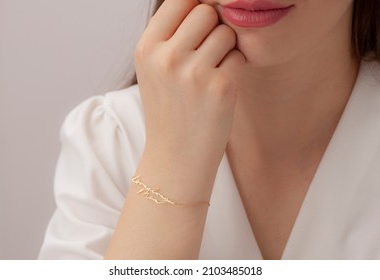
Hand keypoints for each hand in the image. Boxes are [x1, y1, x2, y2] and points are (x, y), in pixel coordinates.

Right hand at [134, 0, 245, 174]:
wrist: (175, 158)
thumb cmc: (169, 110)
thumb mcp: (155, 69)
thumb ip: (171, 34)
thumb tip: (204, 3)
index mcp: (146, 48)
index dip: (195, 9)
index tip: (199, 28)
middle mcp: (166, 57)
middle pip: (206, 10)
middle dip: (211, 28)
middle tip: (205, 55)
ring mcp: (193, 73)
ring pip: (226, 32)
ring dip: (225, 49)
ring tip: (210, 75)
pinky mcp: (220, 88)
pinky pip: (239, 56)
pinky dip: (234, 69)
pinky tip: (219, 89)